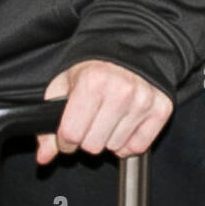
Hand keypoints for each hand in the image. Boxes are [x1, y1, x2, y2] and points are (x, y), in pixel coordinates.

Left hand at [36, 59, 172, 165]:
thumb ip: (49, 125)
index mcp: (92, 82)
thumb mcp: (63, 86)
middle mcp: (120, 91)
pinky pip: (138, 147)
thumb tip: (44, 157)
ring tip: (107, 117)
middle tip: (89, 121)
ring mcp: (143, 101)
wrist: (127, 48)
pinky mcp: (160, 109)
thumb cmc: (92, 69)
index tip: (68, 132)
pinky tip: (123, 123)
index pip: (71, 134)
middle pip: (93, 146)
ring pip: (115, 148)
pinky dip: (128, 142)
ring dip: (108, 138)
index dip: (65, 139)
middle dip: (86, 138)